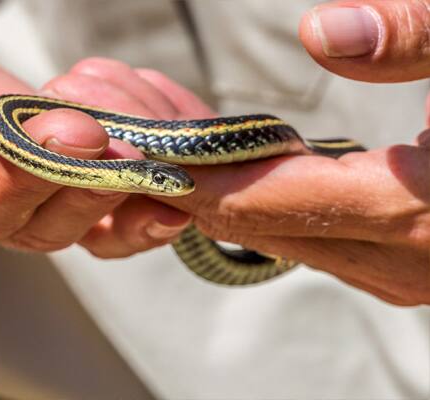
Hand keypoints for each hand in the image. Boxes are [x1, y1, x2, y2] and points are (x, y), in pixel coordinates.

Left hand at [45, 55, 428, 305]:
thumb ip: (425, 33)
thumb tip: (323, 34)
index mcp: (416, 208)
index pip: (258, 194)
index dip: (185, 172)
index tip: (123, 151)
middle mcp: (401, 257)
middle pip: (254, 221)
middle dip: (186, 185)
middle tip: (122, 149)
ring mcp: (404, 270)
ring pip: (279, 234)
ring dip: (218, 196)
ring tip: (163, 155)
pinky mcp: (407, 262)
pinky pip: (310, 237)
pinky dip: (263, 205)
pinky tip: (236, 172)